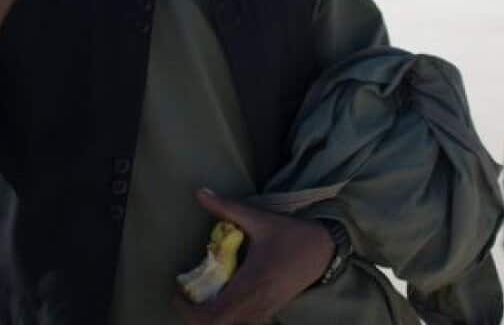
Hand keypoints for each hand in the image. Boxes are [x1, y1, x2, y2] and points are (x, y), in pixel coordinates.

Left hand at [174, 189, 333, 324]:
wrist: (325, 248)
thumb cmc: (291, 234)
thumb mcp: (259, 219)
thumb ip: (227, 207)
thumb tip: (199, 192)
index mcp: (252, 283)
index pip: (214, 315)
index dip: (190, 312)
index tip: (179, 294)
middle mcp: (257, 302)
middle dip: (196, 317)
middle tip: (186, 297)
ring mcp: (265, 310)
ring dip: (211, 318)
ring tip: (201, 297)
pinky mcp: (270, 310)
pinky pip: (242, 323)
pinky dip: (226, 317)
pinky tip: (222, 297)